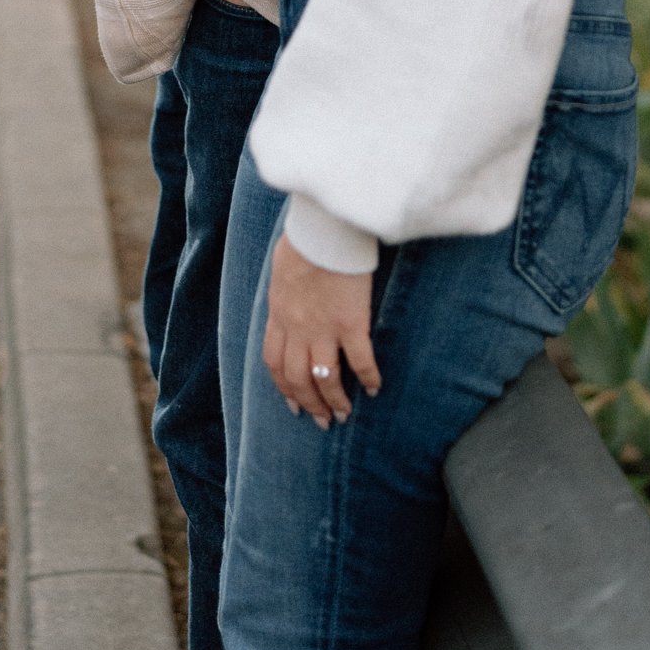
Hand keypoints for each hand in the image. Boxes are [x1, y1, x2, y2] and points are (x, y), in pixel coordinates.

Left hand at [263, 234, 380, 426]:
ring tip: (344, 413)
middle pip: (297, 377)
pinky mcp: (350, 323)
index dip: (284, 387)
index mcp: (279, 314)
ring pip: (324, 377)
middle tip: (322, 420)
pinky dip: (368, 378)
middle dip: (309, 403)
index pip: (275, 361)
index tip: (293, 404)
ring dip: (334, 400)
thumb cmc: (306, 240)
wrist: (323, 229)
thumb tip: (288, 294)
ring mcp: (323, 328)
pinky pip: (359, 361)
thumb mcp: (282, 269)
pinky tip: (374, 388)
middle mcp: (296, 328)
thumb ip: (285, 290)